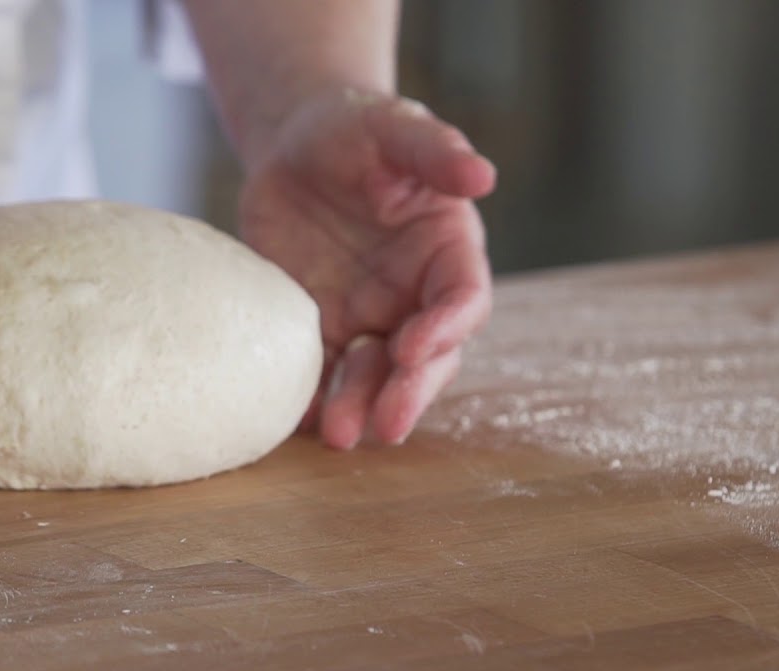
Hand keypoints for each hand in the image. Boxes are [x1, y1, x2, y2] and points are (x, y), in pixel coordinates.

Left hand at [240, 89, 495, 448]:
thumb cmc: (354, 129)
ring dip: (361, 407)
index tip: (413, 347)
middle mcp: (414, 294)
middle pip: (427, 357)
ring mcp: (369, 316)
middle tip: (386, 425)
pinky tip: (296, 423)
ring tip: (337, 436)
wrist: (294, 146)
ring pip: (375, 375)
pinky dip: (312, 400)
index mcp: (446, 250)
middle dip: (409, 392)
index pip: (462, 299)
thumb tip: (484, 174)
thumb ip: (435, 151)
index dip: (446, 328)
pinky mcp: (322, 327)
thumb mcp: (393, 127)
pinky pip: (321, 372)